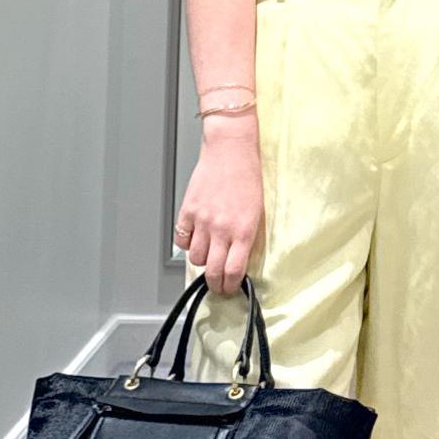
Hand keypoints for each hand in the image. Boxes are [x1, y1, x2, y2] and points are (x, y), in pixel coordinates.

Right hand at [173, 118, 263, 295]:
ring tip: (208, 256)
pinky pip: (182, 239)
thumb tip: (236, 259)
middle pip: (212, 271)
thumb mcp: (256, 212)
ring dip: (202, 261)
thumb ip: (245, 237)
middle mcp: (222, 229)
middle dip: (215, 284)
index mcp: (243, 231)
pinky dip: (187, 244)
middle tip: (217, 285)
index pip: (234, 271)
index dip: (231, 285)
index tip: (230, 287)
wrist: (230, 151)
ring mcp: (202, 220)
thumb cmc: (247, 178)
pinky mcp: (188, 211)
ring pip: (195, 258)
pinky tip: (195, 239)